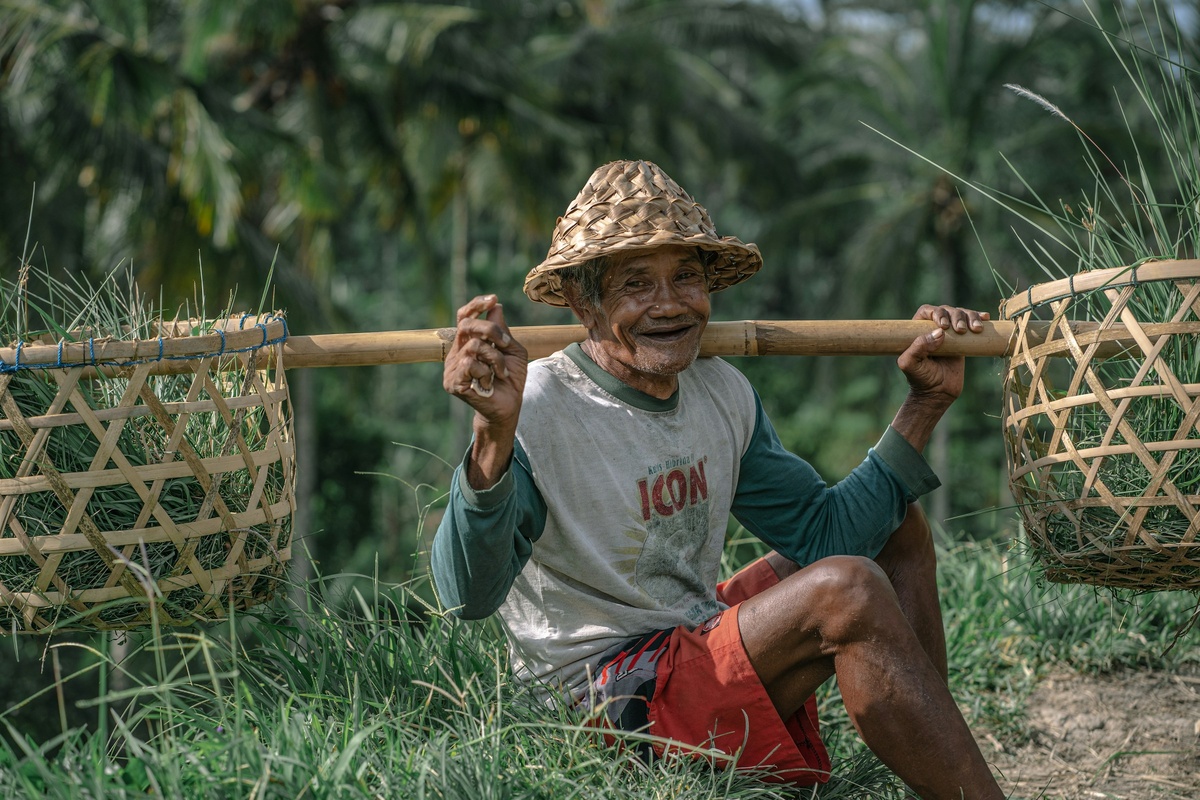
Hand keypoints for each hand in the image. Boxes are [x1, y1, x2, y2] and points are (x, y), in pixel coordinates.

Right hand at [444, 295, 527, 429]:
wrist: (508, 407)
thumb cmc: (510, 379)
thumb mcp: (512, 351)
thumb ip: (503, 330)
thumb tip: (496, 305)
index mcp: (469, 342)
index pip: (465, 317)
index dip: (476, 305)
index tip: (493, 299)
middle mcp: (458, 352)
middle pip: (467, 325)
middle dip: (490, 330)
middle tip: (505, 344)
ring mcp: (452, 367)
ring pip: (474, 346)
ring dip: (495, 358)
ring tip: (501, 372)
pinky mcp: (453, 381)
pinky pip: (470, 364)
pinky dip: (487, 372)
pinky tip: (490, 383)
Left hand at [891, 304, 988, 452]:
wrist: (937, 393)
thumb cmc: (920, 378)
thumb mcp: (910, 364)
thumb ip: (918, 347)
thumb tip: (940, 332)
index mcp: (917, 330)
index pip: (927, 311)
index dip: (936, 313)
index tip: (944, 326)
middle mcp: (933, 328)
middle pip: (947, 310)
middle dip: (956, 316)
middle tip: (960, 330)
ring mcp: (950, 333)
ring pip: (961, 314)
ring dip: (970, 317)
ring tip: (975, 329)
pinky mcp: (963, 340)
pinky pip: (971, 324)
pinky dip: (979, 318)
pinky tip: (986, 318)